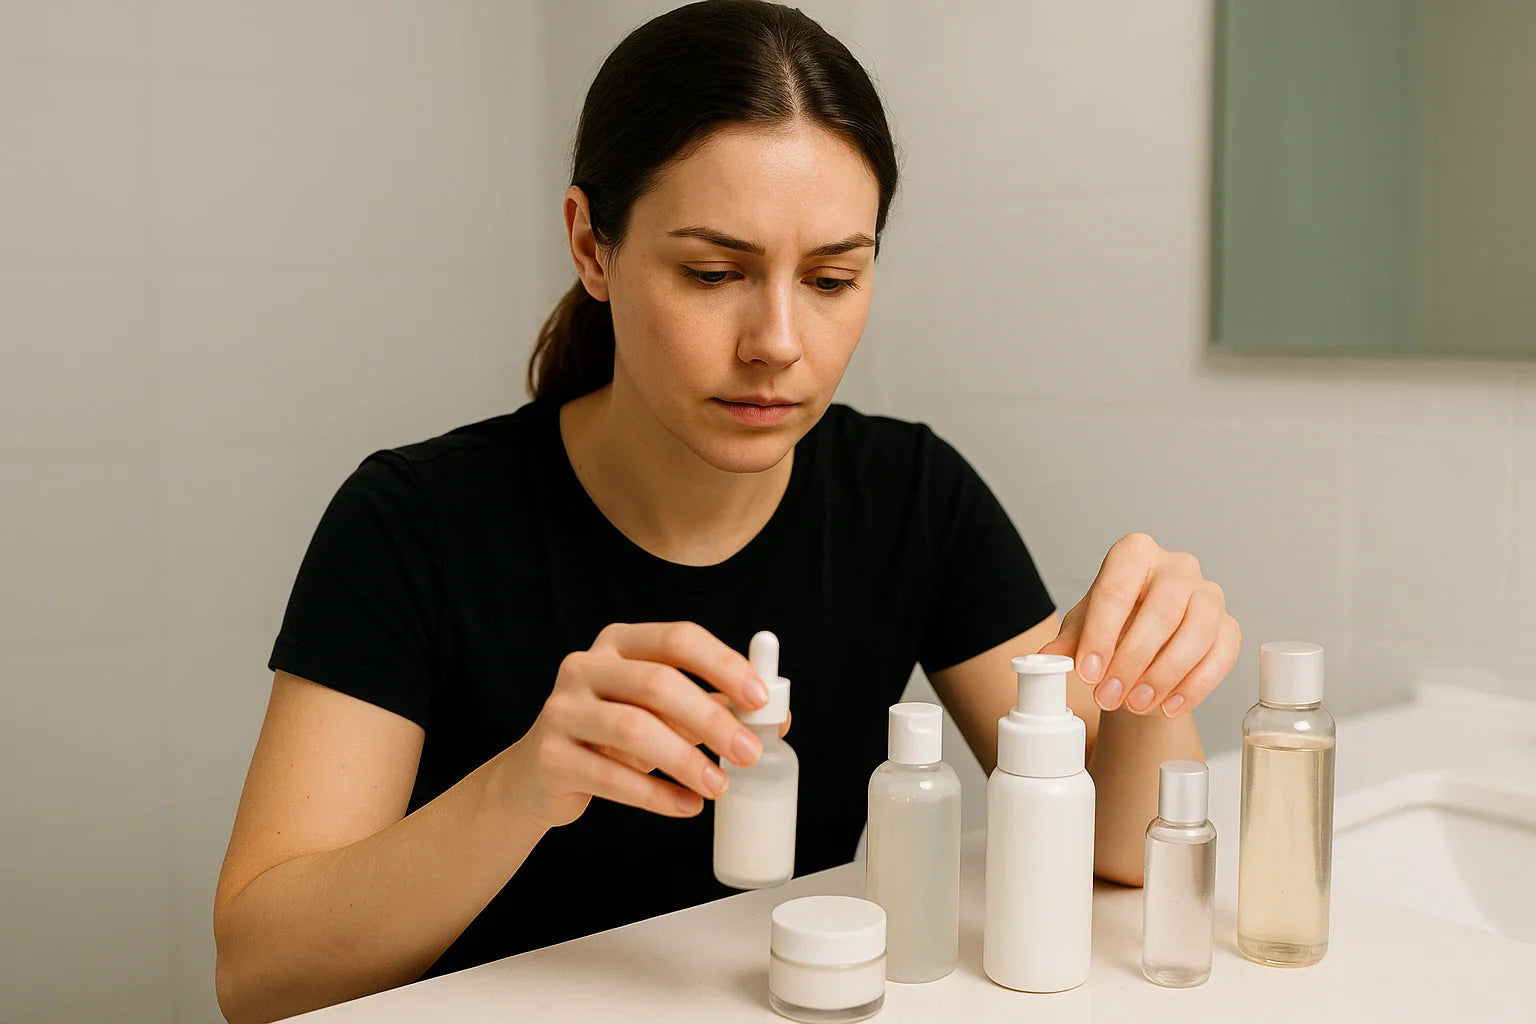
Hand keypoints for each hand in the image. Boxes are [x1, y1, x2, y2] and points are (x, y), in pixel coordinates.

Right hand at [505, 622, 787, 829]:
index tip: (759, 699)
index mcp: (618, 643)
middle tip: (748, 753)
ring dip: (686, 761)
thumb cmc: (610, 736)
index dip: (723, 665)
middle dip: (711, 719)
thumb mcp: (659, 713)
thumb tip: (776, 718)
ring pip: (634, 730)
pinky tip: (687, 806)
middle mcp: (584, 666)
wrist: (538, 775)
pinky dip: (657, 796)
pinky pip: (611, 777)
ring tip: (720, 786)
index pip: (677, 639)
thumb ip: (710, 706)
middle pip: (657, 683)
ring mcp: (561, 709)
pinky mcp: (550, 757)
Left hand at [1040, 532, 1240, 717]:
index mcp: (1134, 554)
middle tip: (1108, 696)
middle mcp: (1176, 567)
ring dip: (1163, 676)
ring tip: (1135, 704)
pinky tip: (1167, 707)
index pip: (1117, 591)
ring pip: (1195, 634)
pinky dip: (1194, 687)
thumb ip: (1066, 644)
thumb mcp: (1083, 630)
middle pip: (1160, 612)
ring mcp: (1208, 594)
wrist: (1145, 647)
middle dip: (1131, 661)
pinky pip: (1220, 657)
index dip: (1100, 635)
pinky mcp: (1229, 626)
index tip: (1086, 672)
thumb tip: (1043, 661)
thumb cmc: (1113, 629)